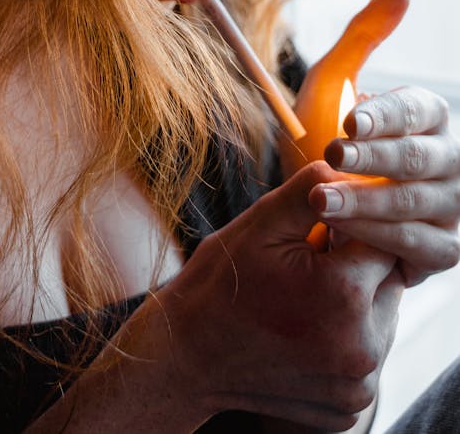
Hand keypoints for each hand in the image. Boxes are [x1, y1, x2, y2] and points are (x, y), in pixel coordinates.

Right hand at [162, 162, 401, 429]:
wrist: (186, 354)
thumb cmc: (220, 283)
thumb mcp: (262, 223)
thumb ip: (312, 190)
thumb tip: (346, 167)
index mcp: (344, 295)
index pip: (384, 240)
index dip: (354, 226)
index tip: (323, 226)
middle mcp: (361, 348)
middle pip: (389, 282)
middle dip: (357, 263)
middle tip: (311, 259)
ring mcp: (356, 385)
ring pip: (382, 320)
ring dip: (356, 301)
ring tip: (304, 294)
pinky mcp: (348, 408)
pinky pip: (365, 355)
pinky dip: (345, 337)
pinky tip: (304, 325)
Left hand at [310, 86, 459, 286]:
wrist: (306, 203)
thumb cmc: (325, 135)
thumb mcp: (334, 82)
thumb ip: (364, 35)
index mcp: (430, 117)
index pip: (417, 112)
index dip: (384, 117)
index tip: (349, 123)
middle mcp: (449, 160)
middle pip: (416, 159)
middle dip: (371, 159)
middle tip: (332, 157)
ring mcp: (450, 207)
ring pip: (413, 204)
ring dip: (364, 202)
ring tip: (320, 199)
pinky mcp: (441, 249)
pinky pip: (415, 245)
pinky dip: (376, 238)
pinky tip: (339, 232)